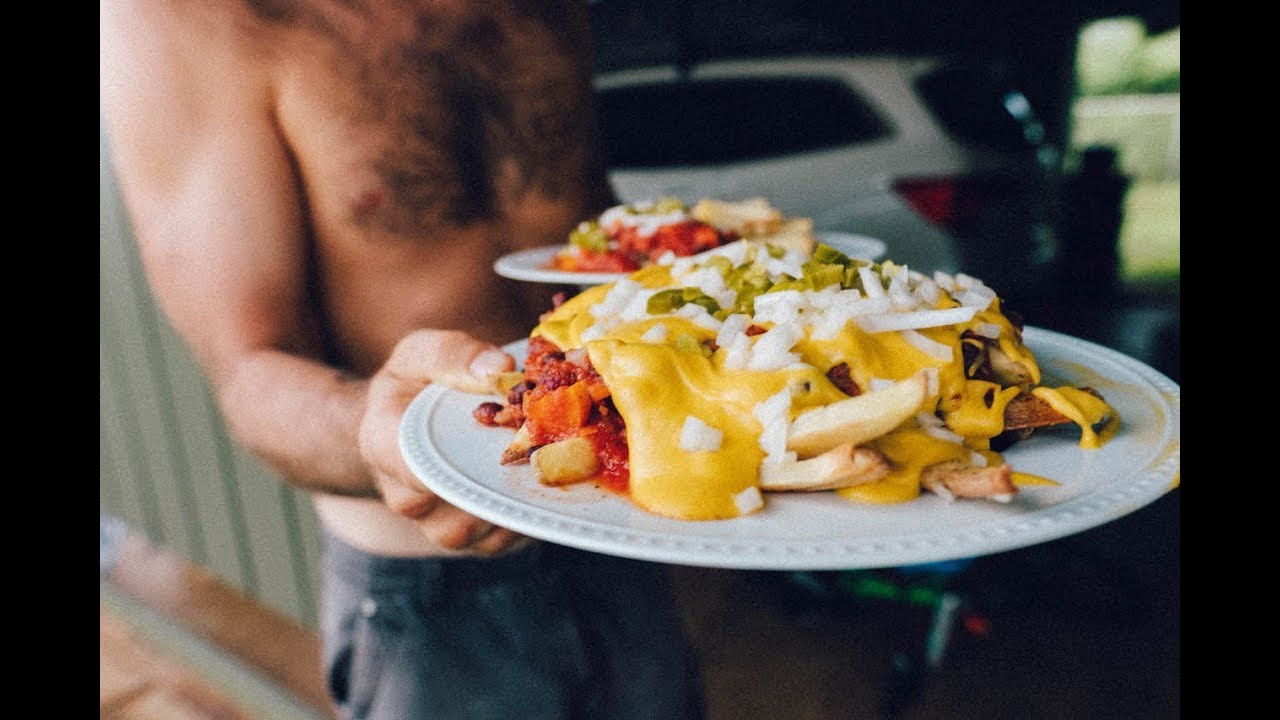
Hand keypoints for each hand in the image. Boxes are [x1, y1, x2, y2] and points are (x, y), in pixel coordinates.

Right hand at [359, 329, 527, 554]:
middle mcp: (404, 494)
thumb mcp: (422, 353)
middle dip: (492, 492)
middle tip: (533, 466)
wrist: (411, 420)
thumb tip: (500, 369)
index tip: (488, 448)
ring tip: (546, 476)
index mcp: (383, 442)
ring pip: (474, 535)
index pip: (407, 466)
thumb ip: (453, 355)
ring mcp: (437, 521)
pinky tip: (548, 491)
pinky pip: (498, 542)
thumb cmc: (415, 384)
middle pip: (444, 514)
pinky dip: (526, 522)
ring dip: (512, 509)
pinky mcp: (472, 535)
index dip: (449, 466)